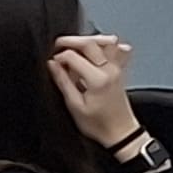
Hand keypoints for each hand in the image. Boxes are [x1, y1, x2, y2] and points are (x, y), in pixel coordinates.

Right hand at [49, 33, 140, 150]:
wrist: (120, 132)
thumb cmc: (98, 124)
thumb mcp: (74, 105)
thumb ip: (63, 81)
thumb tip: (52, 64)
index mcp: (97, 79)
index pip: (74, 56)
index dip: (59, 56)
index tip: (51, 61)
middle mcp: (110, 70)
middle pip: (92, 43)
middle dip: (71, 41)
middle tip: (57, 45)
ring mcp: (118, 69)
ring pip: (108, 43)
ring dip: (90, 40)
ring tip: (75, 46)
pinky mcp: (121, 71)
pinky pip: (119, 51)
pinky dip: (108, 46)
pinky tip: (95, 51)